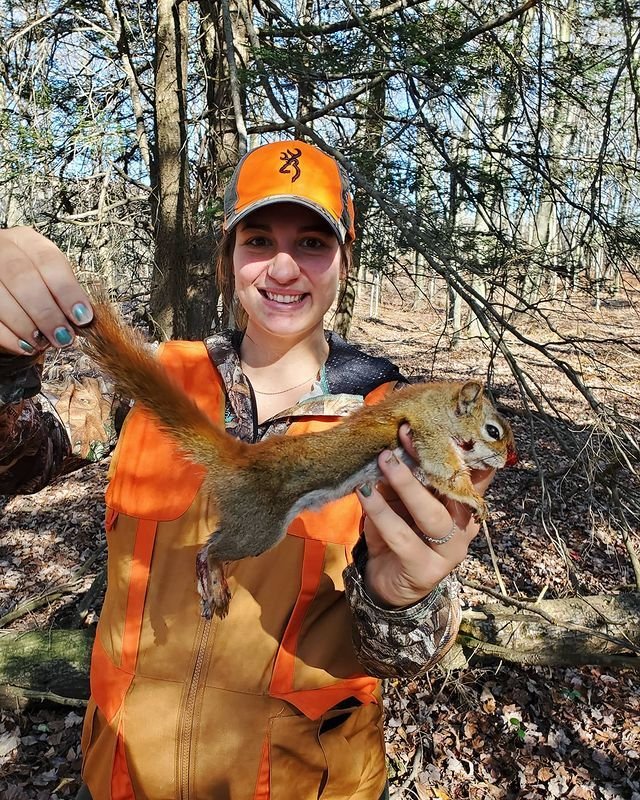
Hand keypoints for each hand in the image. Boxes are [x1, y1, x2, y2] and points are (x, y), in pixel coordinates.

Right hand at [0, 226, 92, 354]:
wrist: (5, 290)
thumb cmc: (34, 285)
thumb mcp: (50, 279)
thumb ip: (65, 294)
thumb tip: (83, 318)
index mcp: (27, 241)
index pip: (48, 260)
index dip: (67, 291)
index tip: (82, 317)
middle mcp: (2, 250)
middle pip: (22, 278)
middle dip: (46, 312)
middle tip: (63, 336)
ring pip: (1, 297)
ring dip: (26, 326)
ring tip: (43, 343)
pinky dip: (9, 337)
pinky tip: (25, 347)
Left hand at [356, 424, 493, 608]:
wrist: (387, 581)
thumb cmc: (399, 530)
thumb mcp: (402, 499)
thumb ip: (406, 474)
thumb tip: (393, 438)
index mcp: (465, 504)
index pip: (476, 472)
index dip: (464, 447)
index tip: (449, 421)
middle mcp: (464, 527)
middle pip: (453, 489)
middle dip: (428, 458)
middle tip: (406, 432)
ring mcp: (449, 551)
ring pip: (431, 514)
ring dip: (405, 484)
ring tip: (384, 459)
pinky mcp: (425, 569)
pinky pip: (401, 536)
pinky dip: (380, 512)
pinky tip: (364, 493)